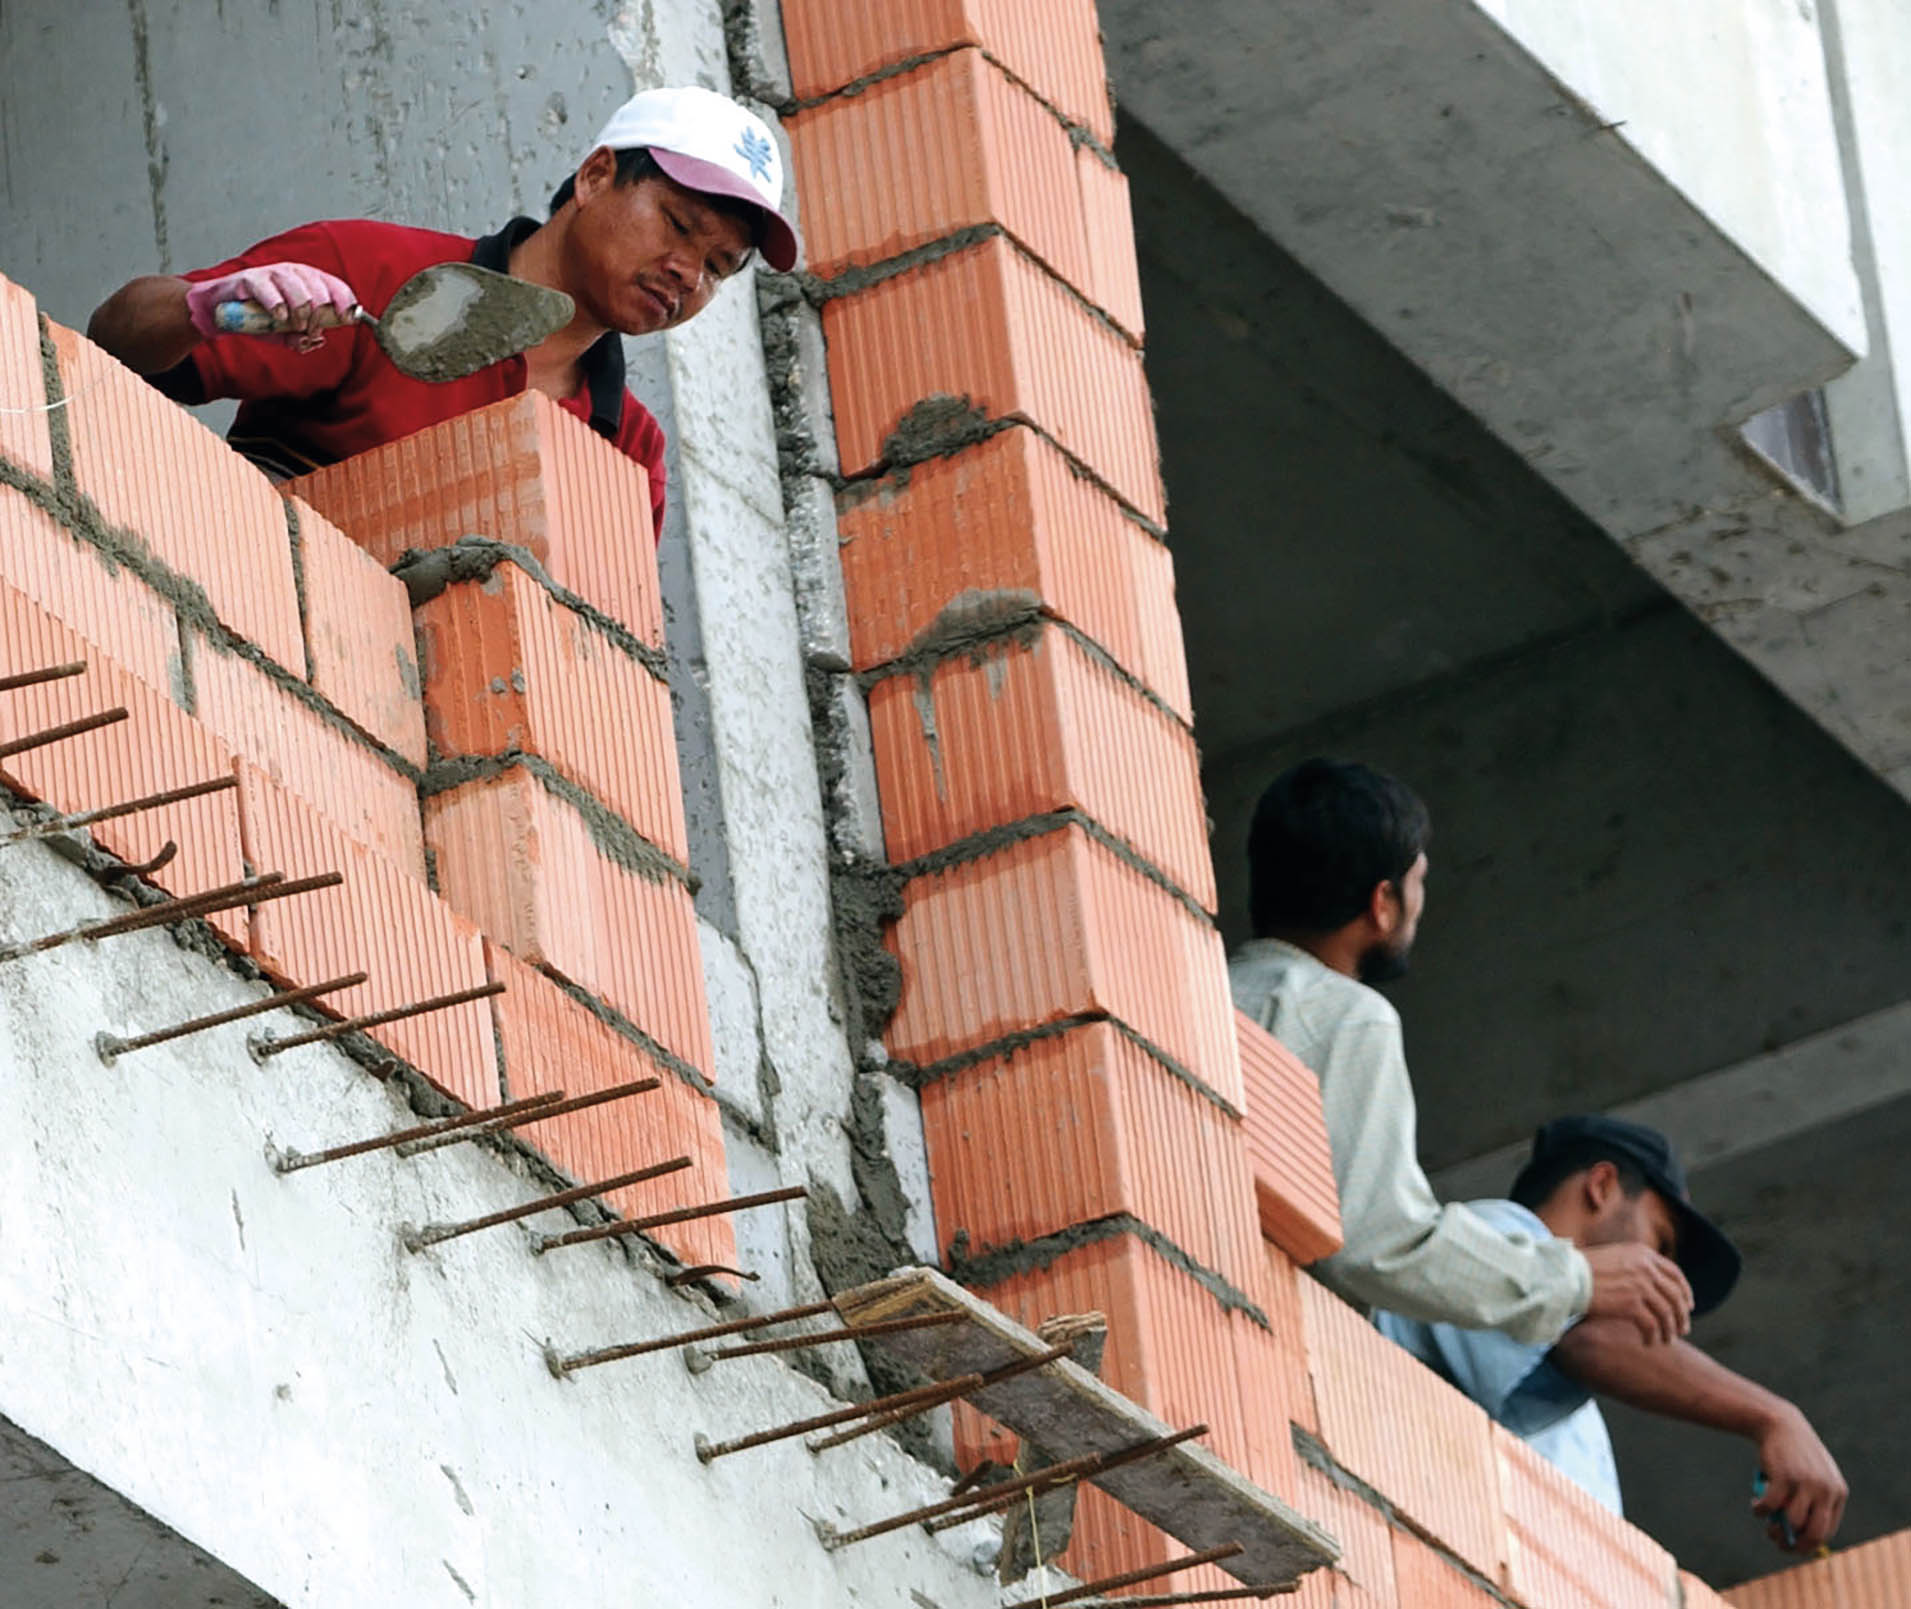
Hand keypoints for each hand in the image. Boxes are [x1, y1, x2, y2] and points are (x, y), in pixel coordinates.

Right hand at [184, 263, 357, 348]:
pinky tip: (277, 316)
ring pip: (299, 291)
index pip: (335, 286)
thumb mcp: (285, 334)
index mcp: (308, 281)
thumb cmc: (258, 318)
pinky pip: (270, 291)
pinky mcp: (251, 279)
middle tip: (306, 329)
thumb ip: (302, 338)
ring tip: (290, 324)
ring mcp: (272, 273)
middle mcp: (293, 273)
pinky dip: (277, 306)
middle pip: (320, 292)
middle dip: (318, 317)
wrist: (221, 311)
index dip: (346, 303)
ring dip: (300, 314)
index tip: (348, 319)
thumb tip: (317, 340)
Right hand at [1581, 1242, 1693, 1344]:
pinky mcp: (1632, 1304)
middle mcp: (1646, 1267)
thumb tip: (1649, 1285)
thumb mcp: (1613, 1257)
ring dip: (1669, 1330)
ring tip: (1666, 1340)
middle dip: (1681, 1315)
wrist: (1565, 1277)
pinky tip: (1648, 1343)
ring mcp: (1641, 1286)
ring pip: (1667, 1313)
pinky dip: (1653, 1336)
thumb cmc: (1582, 1269)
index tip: (1687, 1306)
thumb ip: (1634, 1266)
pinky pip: (1652, 1325)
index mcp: (1643, 1253)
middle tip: (1681, 1329)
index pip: (1675, 1274)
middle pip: (1675, 1295)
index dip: (1685, 1292)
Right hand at [1755, 1409, 1846, 1552]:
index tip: (1791, 1546)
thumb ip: (1808, 1505)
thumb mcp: (1808, 1479)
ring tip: (1764, 1519)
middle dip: (1795, 1545)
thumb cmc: (1792, 1455)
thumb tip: (1797, 1537)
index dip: (1807, 1544)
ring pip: (1792, 1522)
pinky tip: (1756, 1504)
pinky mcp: (1785, 1477)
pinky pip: (1771, 1506)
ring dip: (1774, 1527)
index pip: (1827, 1531)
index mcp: (1837, 1492)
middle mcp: (1826, 1490)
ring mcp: (1807, 1483)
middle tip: (1777, 1543)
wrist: (1779, 1423)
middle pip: (1815, 1533)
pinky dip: (1760, 1510)